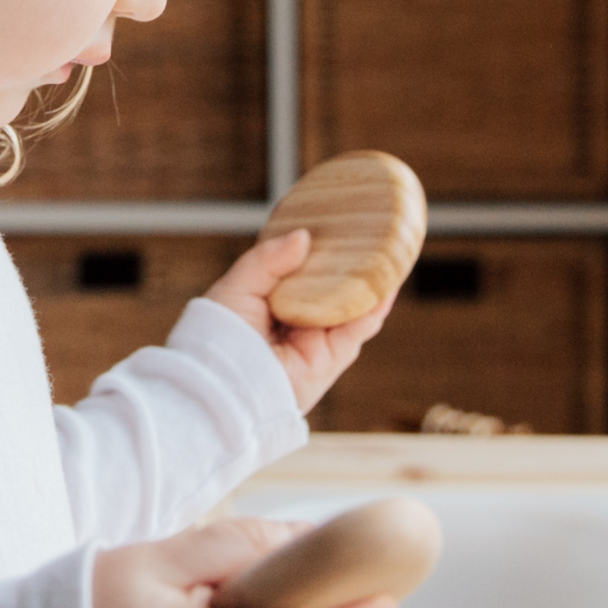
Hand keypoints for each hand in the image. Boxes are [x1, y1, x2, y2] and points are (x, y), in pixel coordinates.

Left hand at [203, 230, 395, 414]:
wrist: (222, 384)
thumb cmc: (218, 338)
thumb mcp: (237, 286)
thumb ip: (268, 259)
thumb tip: (303, 236)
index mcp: (271, 301)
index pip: (301, 270)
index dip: (318, 249)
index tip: (334, 223)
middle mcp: (297, 320)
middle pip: (332, 286)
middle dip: (351, 263)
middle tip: (369, 232)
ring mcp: (316, 339)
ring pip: (353, 305)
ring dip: (372, 282)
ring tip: (389, 251)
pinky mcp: (331, 358)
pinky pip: (360, 328)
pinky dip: (376, 307)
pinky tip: (387, 284)